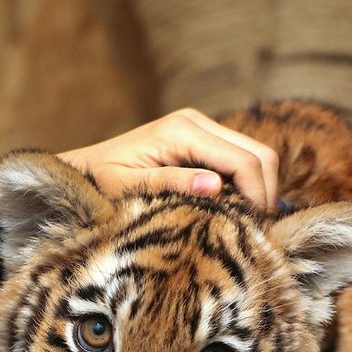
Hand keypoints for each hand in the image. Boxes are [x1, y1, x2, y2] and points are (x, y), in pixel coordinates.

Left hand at [58, 108, 279, 211]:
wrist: (86, 166)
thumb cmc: (101, 181)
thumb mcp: (129, 187)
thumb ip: (171, 184)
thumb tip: (216, 186)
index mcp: (180, 131)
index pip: (242, 161)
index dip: (258, 196)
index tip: (255, 230)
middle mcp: (196, 121)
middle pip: (259, 154)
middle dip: (266, 192)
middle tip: (258, 230)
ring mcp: (202, 126)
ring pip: (256, 155)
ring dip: (260, 189)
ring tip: (248, 223)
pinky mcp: (203, 137)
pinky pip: (241, 159)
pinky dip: (247, 184)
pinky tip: (236, 210)